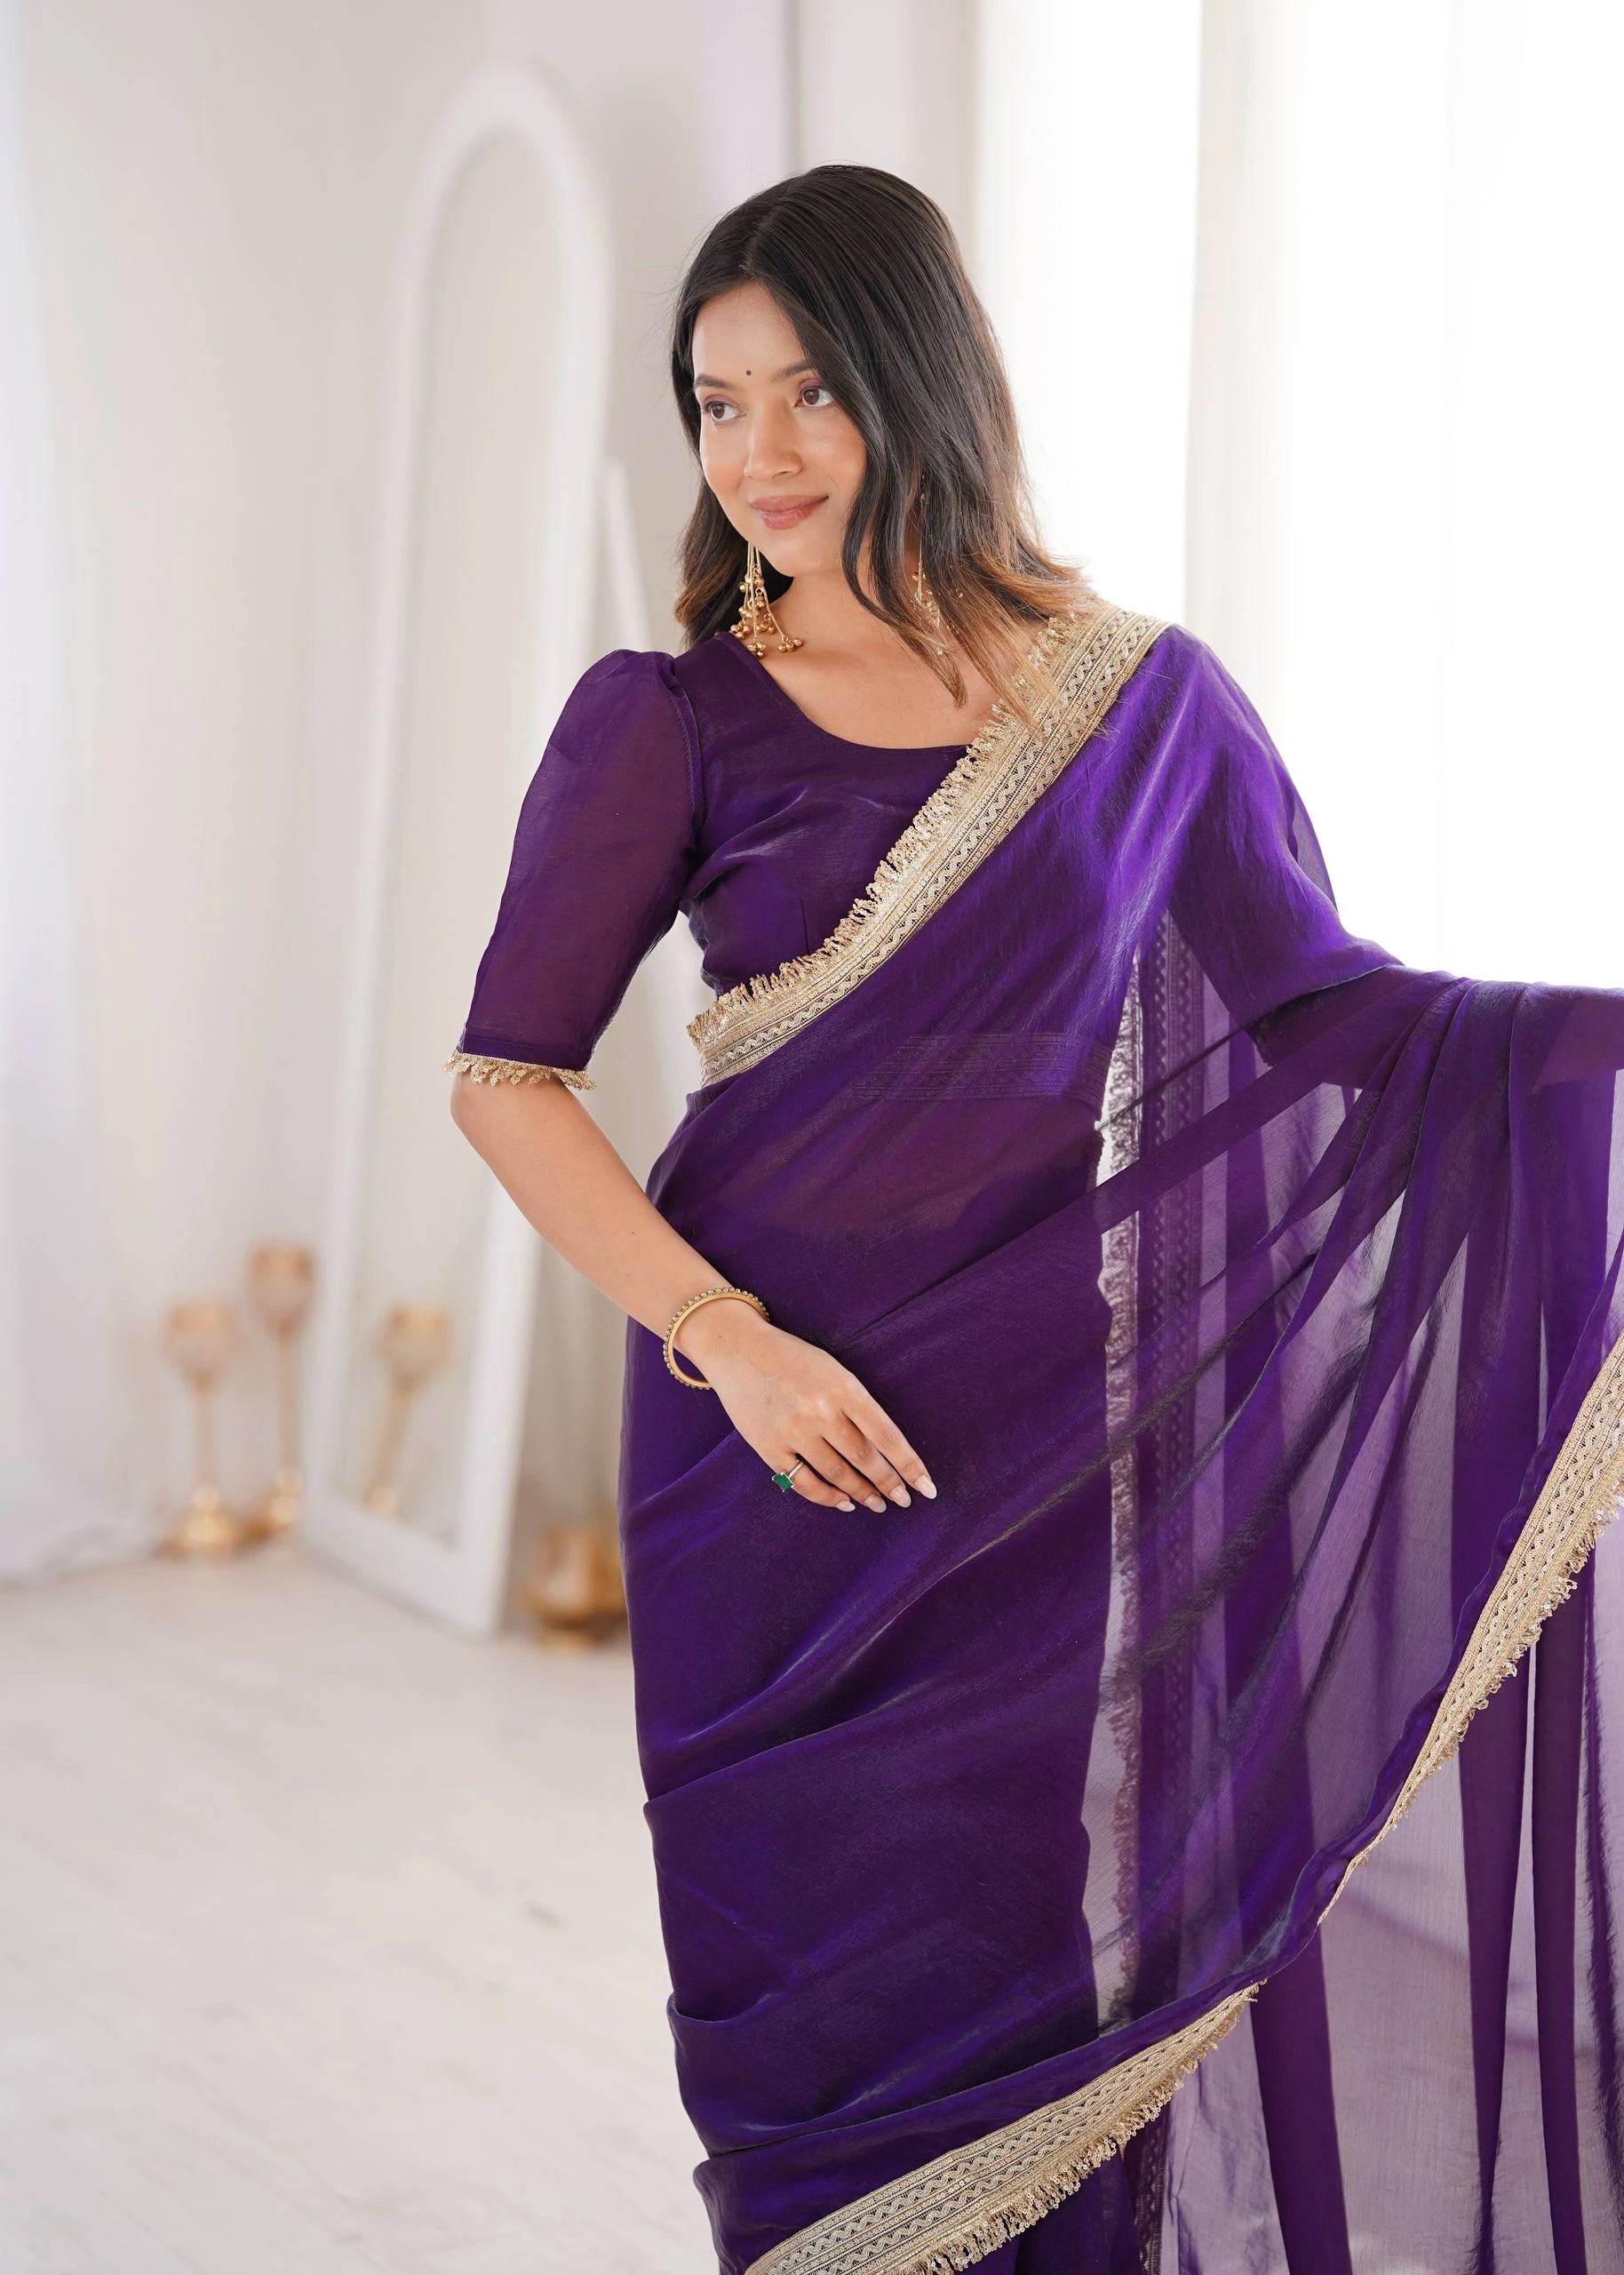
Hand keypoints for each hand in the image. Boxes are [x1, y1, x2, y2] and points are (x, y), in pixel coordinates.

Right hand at [676, 1301, 936, 1511]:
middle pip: (865, 1459)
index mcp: (844, 1387)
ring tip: (878, 1503)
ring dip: (862, 1494)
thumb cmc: (794, 1359)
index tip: (927, 1487)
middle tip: (903, 1500)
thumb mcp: (834, 1370)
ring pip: (838, 1475)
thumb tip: (886, 1452)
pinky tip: (843, 1502)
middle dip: (890, 1484)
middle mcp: (821, 1411)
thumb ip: (858, 1406)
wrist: (737, 1350)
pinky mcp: (770, 1447)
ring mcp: (793, 1431)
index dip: (910, 1466)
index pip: (887, 1436)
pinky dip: (827, 1497)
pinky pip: (804, 1482)